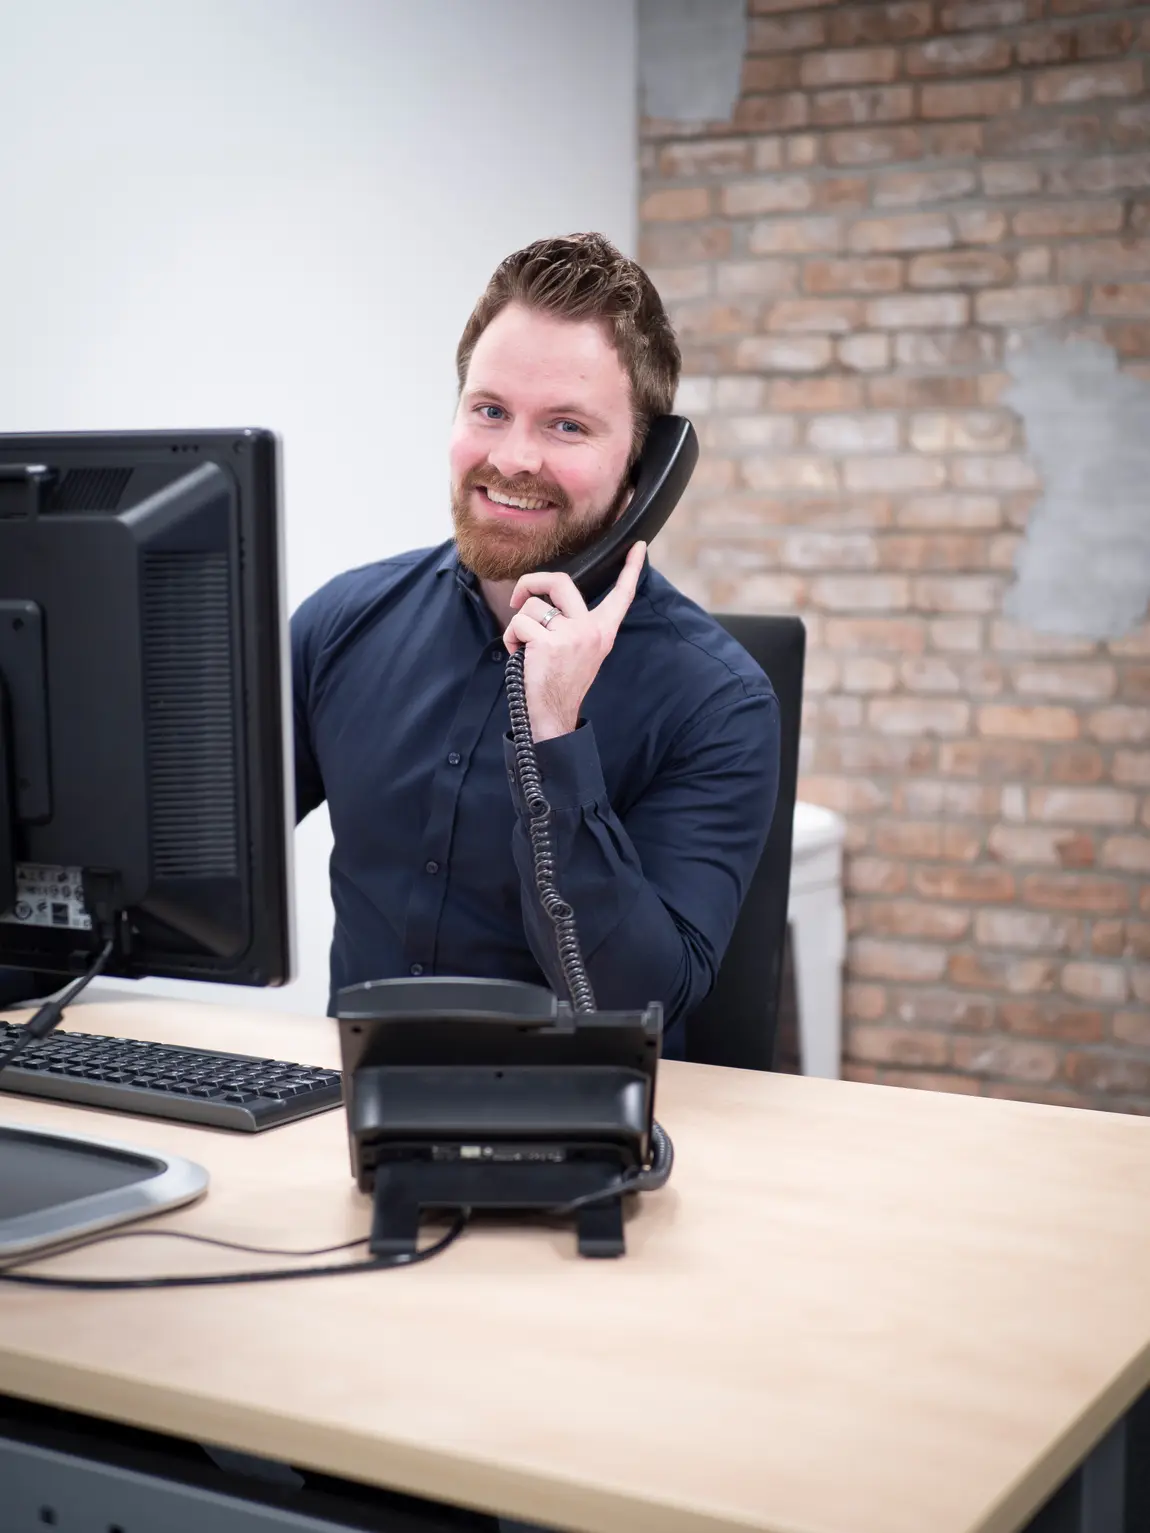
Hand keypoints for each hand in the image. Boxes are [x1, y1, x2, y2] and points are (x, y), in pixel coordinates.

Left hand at [503, 542, 646, 741]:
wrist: (553, 717)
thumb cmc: (560, 684)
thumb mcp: (579, 651)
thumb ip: (573, 625)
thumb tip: (546, 600)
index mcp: (603, 631)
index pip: (622, 595)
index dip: (631, 568)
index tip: (638, 545)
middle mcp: (592, 630)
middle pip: (562, 581)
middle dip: (532, 582)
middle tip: (518, 597)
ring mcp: (572, 634)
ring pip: (532, 606)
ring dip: (519, 625)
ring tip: (525, 648)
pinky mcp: (549, 642)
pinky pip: (518, 624)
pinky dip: (511, 639)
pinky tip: (520, 657)